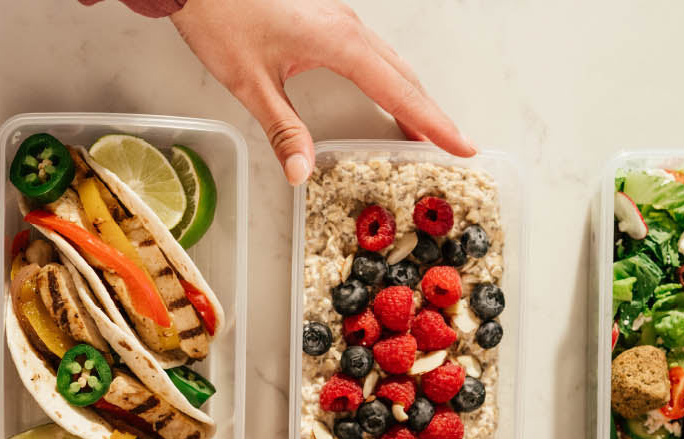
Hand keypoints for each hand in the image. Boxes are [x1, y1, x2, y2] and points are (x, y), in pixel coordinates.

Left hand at [169, 0, 474, 184]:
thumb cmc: (221, 19)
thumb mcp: (249, 82)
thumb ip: (282, 129)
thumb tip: (302, 173)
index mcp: (339, 42)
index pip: (399, 91)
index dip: (433, 123)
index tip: (462, 146)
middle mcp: (349, 28)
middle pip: (405, 77)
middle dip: (432, 115)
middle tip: (455, 148)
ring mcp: (342, 21)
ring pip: (393, 63)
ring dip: (413, 98)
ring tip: (427, 134)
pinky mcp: (330, 21)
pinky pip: (375, 55)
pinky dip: (393, 81)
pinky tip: (391, 99)